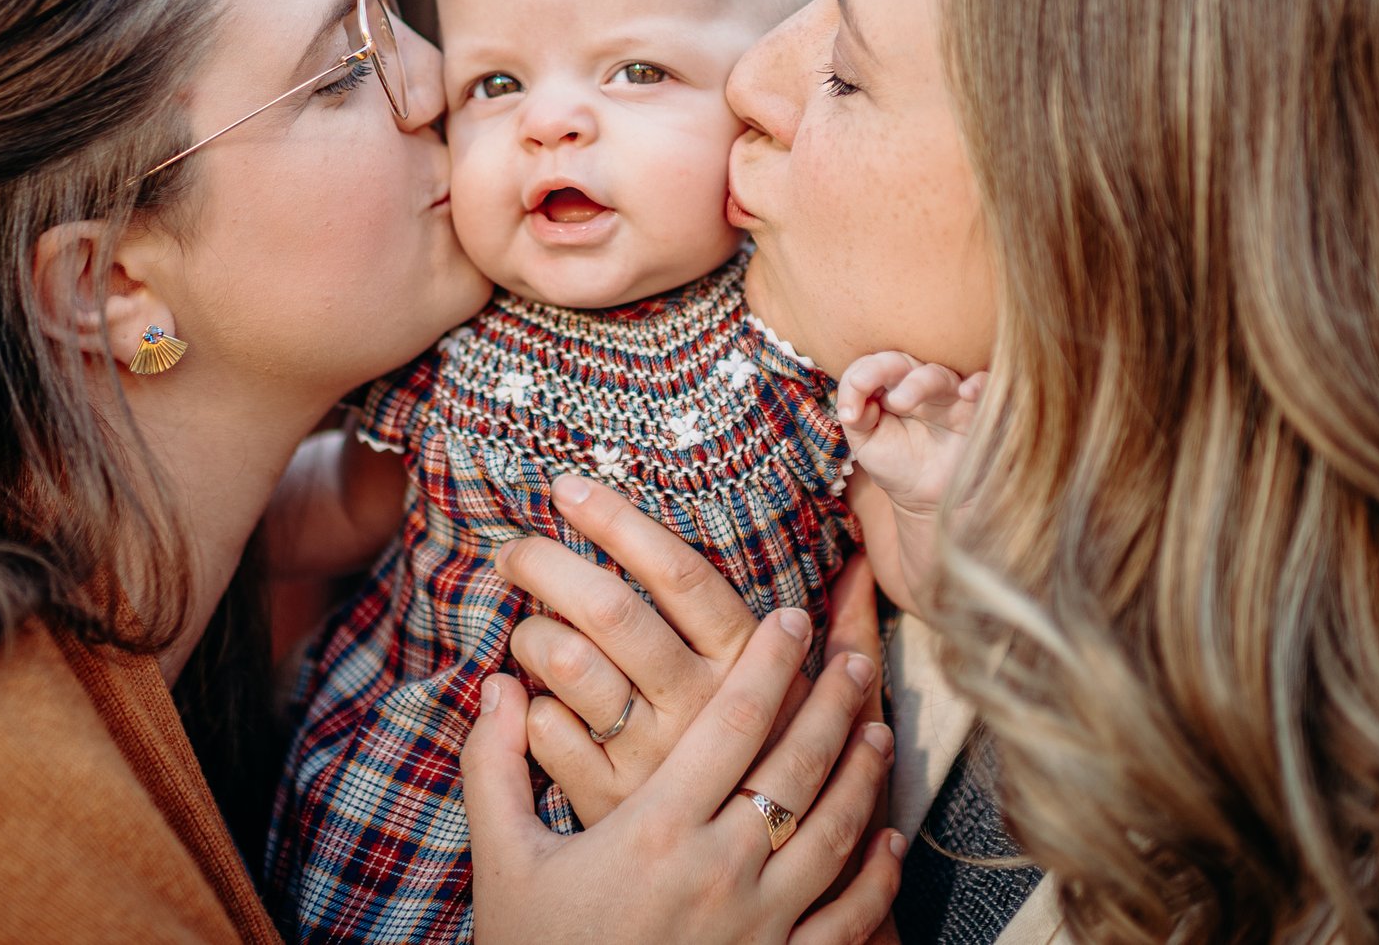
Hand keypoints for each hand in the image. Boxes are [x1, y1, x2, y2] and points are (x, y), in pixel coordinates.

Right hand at [467, 607, 904, 944]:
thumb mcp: (502, 860)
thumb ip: (495, 765)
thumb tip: (495, 684)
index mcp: (654, 830)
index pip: (731, 723)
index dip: (768, 663)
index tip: (791, 619)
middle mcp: (718, 872)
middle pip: (796, 767)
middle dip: (831, 704)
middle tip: (855, 659)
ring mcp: (757, 927)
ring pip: (831, 834)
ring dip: (860, 776)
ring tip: (876, 729)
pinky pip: (844, 920)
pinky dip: (873, 878)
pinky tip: (884, 840)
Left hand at [496, 476, 882, 821]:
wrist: (770, 891)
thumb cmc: (793, 777)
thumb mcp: (829, 707)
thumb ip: (848, 632)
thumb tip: (862, 565)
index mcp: (748, 666)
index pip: (679, 571)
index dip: (619, 520)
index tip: (568, 487)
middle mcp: (699, 708)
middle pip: (610, 609)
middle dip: (547, 563)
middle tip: (516, 550)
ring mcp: (652, 759)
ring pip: (567, 666)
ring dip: (532, 635)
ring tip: (530, 631)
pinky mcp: (609, 804)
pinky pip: (547, 733)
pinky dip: (528, 708)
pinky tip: (538, 701)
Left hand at [834, 353, 980, 610]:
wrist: (929, 500)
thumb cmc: (897, 464)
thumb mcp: (866, 445)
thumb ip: (856, 419)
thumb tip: (853, 406)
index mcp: (889, 386)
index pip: (871, 365)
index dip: (857, 379)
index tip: (849, 414)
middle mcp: (918, 384)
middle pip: (901, 361)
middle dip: (881, 371)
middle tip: (867, 390)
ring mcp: (948, 395)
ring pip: (937, 374)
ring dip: (918, 382)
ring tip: (900, 402)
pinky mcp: (975, 411)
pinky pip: (984, 386)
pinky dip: (979, 384)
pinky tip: (967, 392)